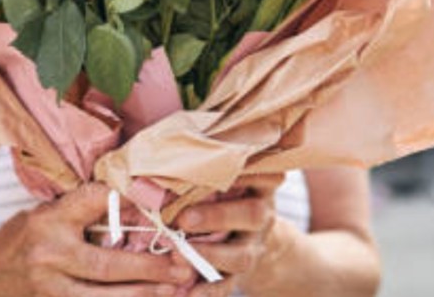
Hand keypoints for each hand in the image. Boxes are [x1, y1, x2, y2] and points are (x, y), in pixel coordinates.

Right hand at [0, 183, 194, 296]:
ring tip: (174, 290)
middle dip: (151, 267)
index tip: (160, 210)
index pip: (97, 202)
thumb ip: (79, 212)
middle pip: (109, 263)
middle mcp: (48, 253)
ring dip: (143, 295)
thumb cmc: (16, 241)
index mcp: (48, 219)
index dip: (131, 204)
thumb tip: (133, 206)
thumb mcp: (41, 214)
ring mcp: (48, 288)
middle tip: (182, 266)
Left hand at [173, 174, 283, 296]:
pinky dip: (207, 292)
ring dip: (209, 255)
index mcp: (261, 185)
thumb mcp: (231, 176)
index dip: (246, 174)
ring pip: (241, 255)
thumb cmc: (227, 193)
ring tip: (178, 254)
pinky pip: (227, 285)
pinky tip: (188, 294)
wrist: (253, 236)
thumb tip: (169, 149)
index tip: (220, 170)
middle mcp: (263, 214)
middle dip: (217, 217)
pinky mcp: (242, 274)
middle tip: (184, 219)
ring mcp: (254, 246)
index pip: (264, 175)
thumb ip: (211, 167)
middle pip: (252, 214)